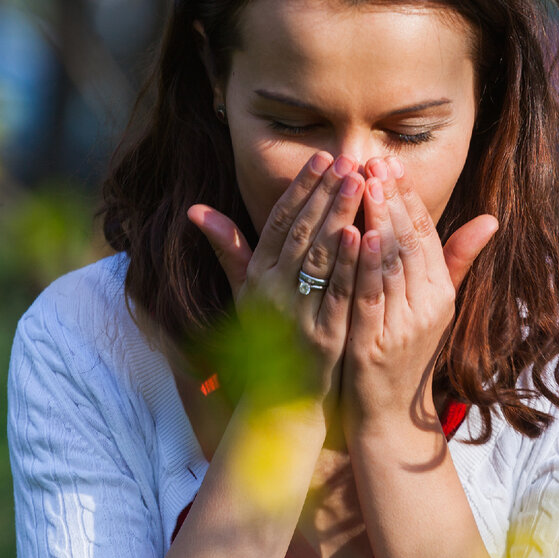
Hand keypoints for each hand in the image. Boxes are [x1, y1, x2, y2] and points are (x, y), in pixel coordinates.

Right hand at [188, 152, 364, 408]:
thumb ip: (228, 249)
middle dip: (324, 193)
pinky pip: (336, 294)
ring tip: (359, 184)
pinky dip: (347, 264)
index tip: (320, 158)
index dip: (299, 188)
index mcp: (256, 277)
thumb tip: (195, 209)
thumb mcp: (244, 292)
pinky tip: (362, 235)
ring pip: (318, 258)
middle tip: (346, 160)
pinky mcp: (322, 338)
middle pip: (299, 233)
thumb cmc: (267, 337)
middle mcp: (271, 292)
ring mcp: (296, 315)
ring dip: (339, 217)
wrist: (281, 399)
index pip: (277, 222)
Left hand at [342, 156, 497, 432]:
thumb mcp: (434, 305)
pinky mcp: (375, 345)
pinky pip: (371, 298)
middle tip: (374, 162)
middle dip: (392, 199)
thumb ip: (456, 260)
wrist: (388, 418)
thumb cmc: (405, 354)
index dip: (408, 198)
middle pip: (410, 243)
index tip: (390, 163)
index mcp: (440, 293)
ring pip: (392, 264)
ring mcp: (403, 327)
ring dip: (379, 221)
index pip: (426, 236)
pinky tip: (357, 236)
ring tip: (364, 185)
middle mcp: (428, 307)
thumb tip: (491, 218)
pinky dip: (366, 265)